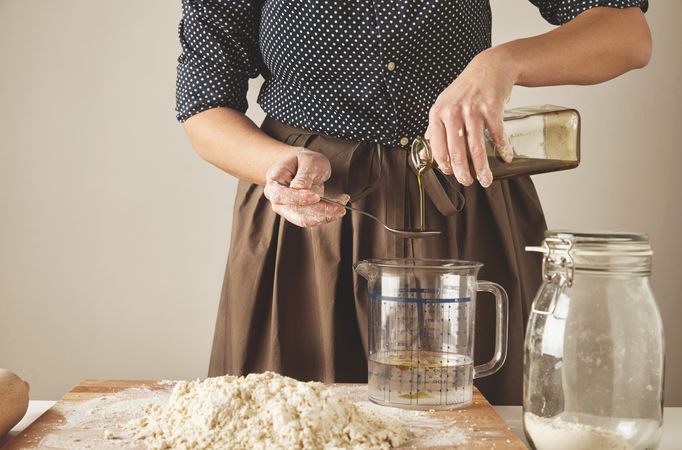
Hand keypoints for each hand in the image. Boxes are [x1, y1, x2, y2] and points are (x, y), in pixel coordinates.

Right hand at [263, 149, 348, 226]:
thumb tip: (299, 188)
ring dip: (325, 216)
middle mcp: (277, 198)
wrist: (304, 167)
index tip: (316, 196)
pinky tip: (339, 206)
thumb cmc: (305, 161)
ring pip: (304, 219)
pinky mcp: (299, 215)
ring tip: (342, 207)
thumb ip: (304, 175)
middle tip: (339, 207)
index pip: (280, 195)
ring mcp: (287, 209)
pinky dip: (327, 215)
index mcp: (274, 180)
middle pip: (293, 211)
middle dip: (318, 211)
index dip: (297, 198)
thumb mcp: (308, 161)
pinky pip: (312, 220)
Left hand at [425, 48, 515, 187]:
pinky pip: (498, 135)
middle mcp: (453, 112)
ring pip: (477, 148)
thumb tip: (427, 153)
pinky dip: (503, 149)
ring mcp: (473, 110)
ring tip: (485, 180)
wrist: (489, 68)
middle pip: (457, 152)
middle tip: (468, 182)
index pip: (438, 147)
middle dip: (463, 172)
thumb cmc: (465, 90)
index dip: (445, 165)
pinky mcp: (492, 108)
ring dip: (482, 168)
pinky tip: (506, 157)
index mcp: (438, 114)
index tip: (451, 174)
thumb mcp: (444, 105)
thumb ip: (435, 128)